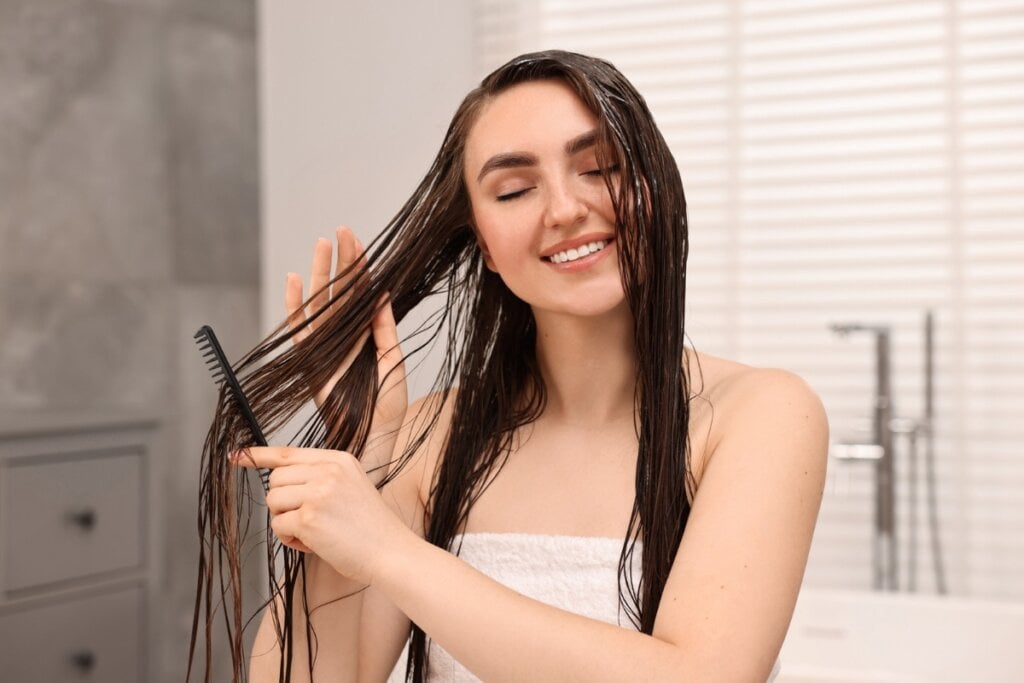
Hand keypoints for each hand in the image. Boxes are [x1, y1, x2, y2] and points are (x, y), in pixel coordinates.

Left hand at [233, 446, 409, 584]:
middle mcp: (328, 471)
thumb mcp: (351, 486)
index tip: (237, 456)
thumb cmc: (370, 528)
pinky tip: (312, 544)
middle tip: (308, 519)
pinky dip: (289, 539)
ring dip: (285, 521)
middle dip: (283, 503)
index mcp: (338, 460)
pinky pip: (278, 526)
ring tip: (312, 532)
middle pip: (276, 480)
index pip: (289, 452)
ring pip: (273, 502)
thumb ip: (321, 478)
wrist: (390, 552)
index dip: (259, 456)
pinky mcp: (310, 518)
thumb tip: (280, 481)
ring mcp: (318, 493)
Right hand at [285, 226, 407, 479]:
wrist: (371, 442)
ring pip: (319, 302)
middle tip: (342, 230)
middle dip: (341, 261)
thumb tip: (383, 296)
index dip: (359, 268)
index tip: (358, 241)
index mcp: (366, 337)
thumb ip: (386, 333)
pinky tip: (293, 279)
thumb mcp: (394, 365)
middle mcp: (344, 339)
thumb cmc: (387, 411)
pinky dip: (293, 305)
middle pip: (339, 291)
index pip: (361, 295)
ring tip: (321, 243)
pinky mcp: (310, 362)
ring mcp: (325, 349)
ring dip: (318, 273)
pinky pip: (298, 329)